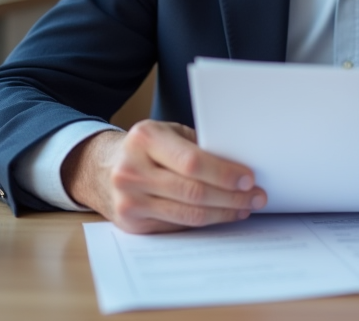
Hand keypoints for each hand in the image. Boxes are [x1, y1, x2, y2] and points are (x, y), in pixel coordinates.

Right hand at [61, 121, 266, 233]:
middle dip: (231, 197)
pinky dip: (205, 222)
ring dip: (224, 213)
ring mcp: (129, 200)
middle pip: (193, 192)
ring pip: (188, 215)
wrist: (102, 168)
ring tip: (245, 207)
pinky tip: (222, 215)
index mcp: (144, 138)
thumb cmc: (145, 147)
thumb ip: (196, 145)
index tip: (249, 178)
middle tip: (256, 196)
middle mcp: (132, 170)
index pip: (192, 162)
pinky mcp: (132, 224)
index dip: (224, 173)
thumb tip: (241, 164)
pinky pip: (177, 226)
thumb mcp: (166, 133)